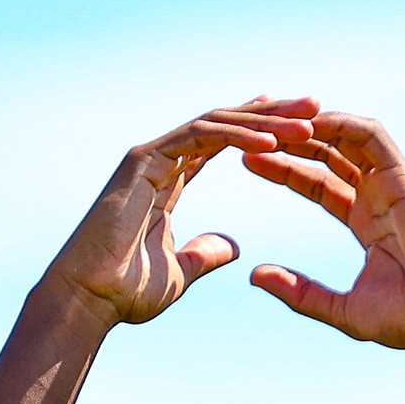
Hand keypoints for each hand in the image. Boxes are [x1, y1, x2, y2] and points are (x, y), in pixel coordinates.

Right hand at [40, 101, 319, 326]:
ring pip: (217, 123)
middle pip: (225, 123)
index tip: (301, 126)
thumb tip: (233, 246)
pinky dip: (237, 137)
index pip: (222, 143)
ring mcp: (150, 156)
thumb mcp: (181, 270)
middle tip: (316, 105)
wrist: (88, 299)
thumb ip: (206, 252)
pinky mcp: (143, 161)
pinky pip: (199, 138)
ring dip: (264, 121)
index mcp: (168, 180)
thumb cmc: (125, 291)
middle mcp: (160, 159)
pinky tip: (272, 141)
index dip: (261, 131)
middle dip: (272, 113)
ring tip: (306, 121)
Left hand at [235, 109, 404, 351]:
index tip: (247, 162)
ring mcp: (393, 185)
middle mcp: (379, 197)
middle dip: (291, 140)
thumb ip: (299, 292)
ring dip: (311, 125)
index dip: (284, 169)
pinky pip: (370, 136)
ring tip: (274, 119)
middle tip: (250, 132)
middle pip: (329, 153)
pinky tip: (307, 123)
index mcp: (367, 223)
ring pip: (347, 137)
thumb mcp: (341, 308)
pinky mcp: (404, 178)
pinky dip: (340, 123)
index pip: (319, 184)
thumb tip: (255, 275)